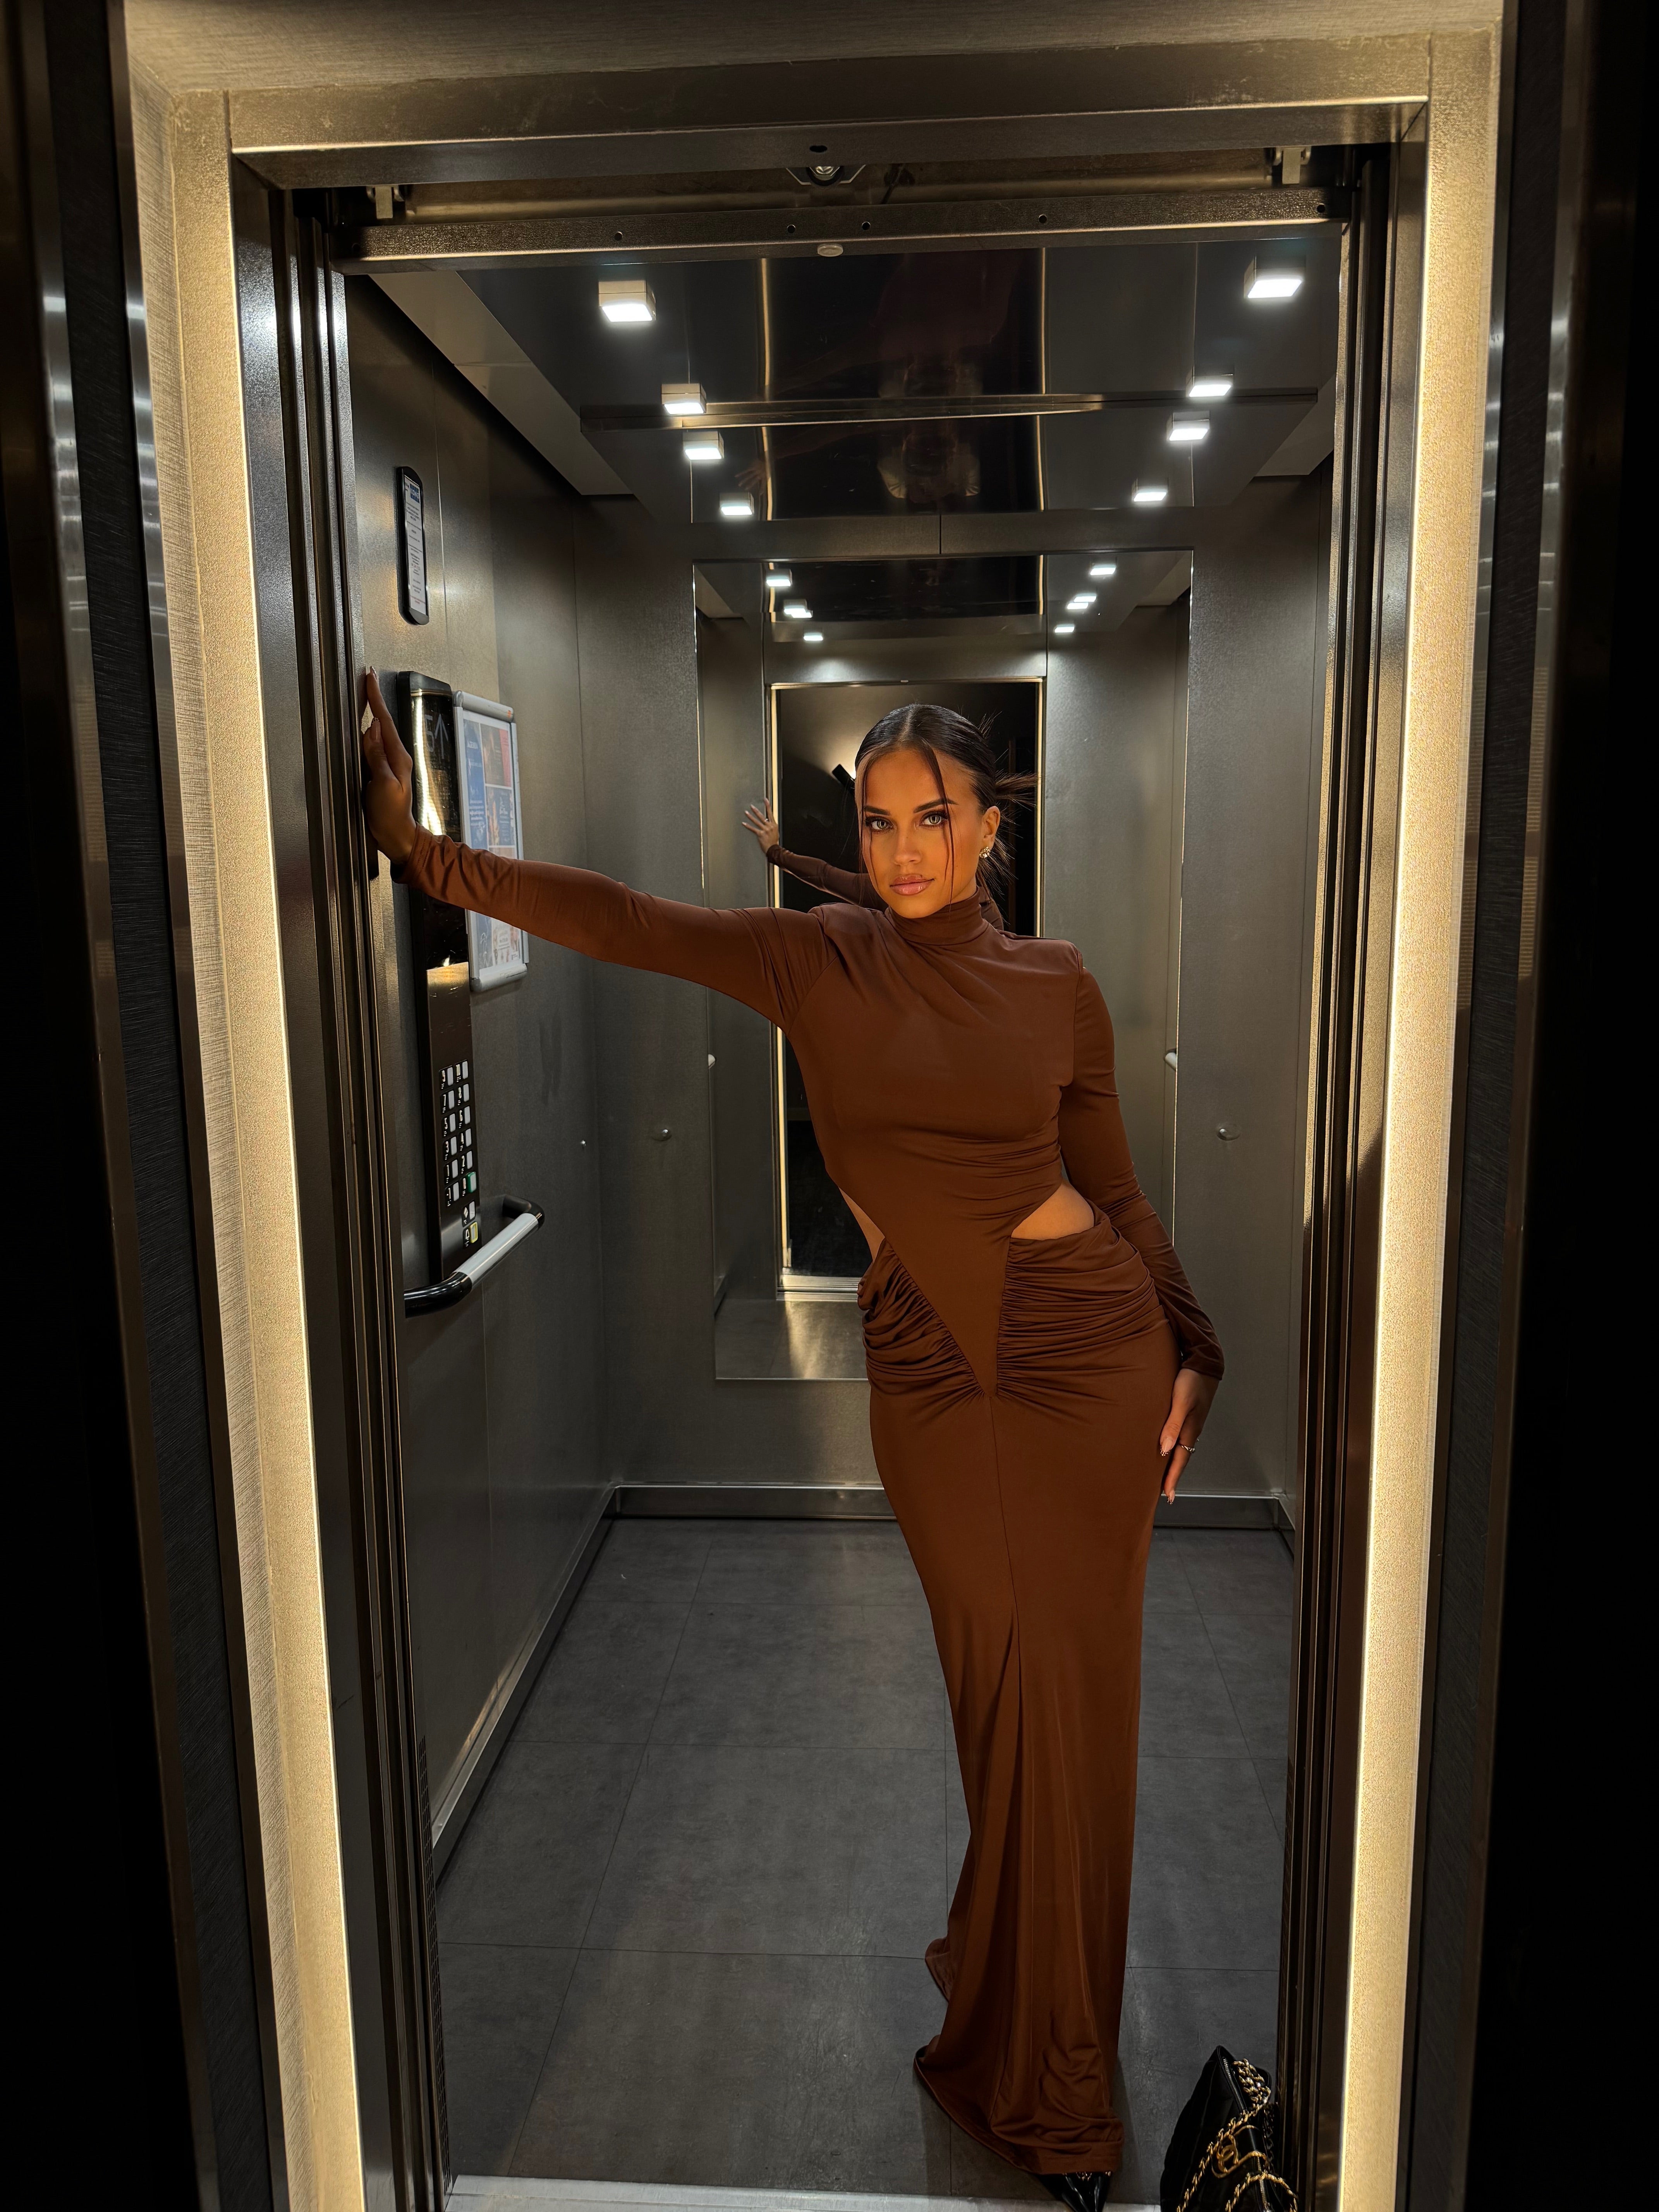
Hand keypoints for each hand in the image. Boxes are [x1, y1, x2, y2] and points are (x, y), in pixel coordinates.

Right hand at [360, 669, 417, 864]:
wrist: (395, 836)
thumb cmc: (390, 814)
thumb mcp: (384, 784)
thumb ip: (377, 755)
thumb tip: (372, 727)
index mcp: (398, 757)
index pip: (385, 721)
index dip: (376, 699)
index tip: (369, 677)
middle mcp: (394, 757)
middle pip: (382, 723)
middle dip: (374, 700)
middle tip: (366, 678)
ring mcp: (387, 764)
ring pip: (377, 733)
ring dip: (371, 713)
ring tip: (364, 695)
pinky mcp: (380, 772)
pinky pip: (372, 746)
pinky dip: (367, 732)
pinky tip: (362, 727)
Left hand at [742, 799, 779, 860]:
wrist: (773, 849)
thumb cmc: (774, 842)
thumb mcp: (776, 832)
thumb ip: (772, 826)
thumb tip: (768, 822)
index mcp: (774, 824)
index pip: (770, 813)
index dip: (768, 806)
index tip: (765, 800)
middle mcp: (769, 826)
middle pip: (762, 816)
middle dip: (756, 810)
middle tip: (751, 806)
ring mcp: (765, 830)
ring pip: (756, 821)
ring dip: (750, 816)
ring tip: (746, 812)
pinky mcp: (760, 834)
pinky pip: (753, 829)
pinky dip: (748, 826)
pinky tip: (744, 823)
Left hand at [1159, 1368, 1218, 1502]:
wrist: (1203, 1364)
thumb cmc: (1191, 1381)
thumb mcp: (1181, 1401)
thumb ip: (1173, 1424)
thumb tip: (1164, 1449)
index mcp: (1190, 1429)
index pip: (1180, 1460)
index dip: (1172, 1478)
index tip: (1167, 1495)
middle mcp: (1190, 1430)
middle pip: (1181, 1459)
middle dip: (1173, 1477)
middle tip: (1165, 1494)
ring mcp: (1190, 1423)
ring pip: (1180, 1449)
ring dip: (1172, 1464)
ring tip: (1164, 1477)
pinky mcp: (1187, 1416)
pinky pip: (1179, 1438)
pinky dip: (1172, 1449)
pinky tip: (1166, 1449)